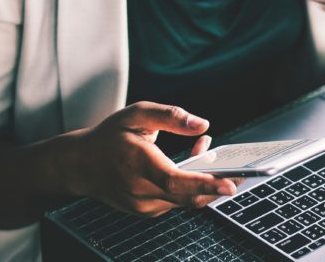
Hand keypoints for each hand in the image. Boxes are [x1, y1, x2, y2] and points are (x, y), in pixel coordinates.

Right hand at [61, 102, 237, 216]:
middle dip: (218, 186)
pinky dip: (191, 186)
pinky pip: (177, 201)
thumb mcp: (136, 114)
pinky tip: (194, 164)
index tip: (229, 185)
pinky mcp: (147, 211)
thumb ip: (170, 116)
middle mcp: (139, 190)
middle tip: (244, 173)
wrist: (80, 166)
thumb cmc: (109, 137)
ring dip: (205, 182)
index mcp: (135, 163)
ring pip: (186, 200)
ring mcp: (143, 205)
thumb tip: (202, 125)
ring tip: (215, 156)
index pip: (174, 180)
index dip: (204, 184)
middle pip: (187, 196)